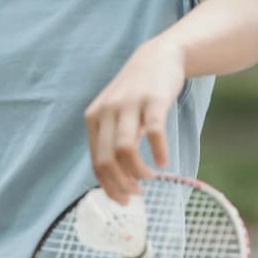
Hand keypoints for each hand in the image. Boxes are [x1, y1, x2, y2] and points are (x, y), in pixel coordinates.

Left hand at [85, 37, 185, 203]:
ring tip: (151, 178)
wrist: (158, 57)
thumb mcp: (115, 114)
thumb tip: (115, 180)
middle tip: (136, 195)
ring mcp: (129, 104)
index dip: (109, 186)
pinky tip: (163, 162)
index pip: (96, 162)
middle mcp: (107, 111)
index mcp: (94, 118)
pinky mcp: (153, 100)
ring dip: (138, 172)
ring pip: (126, 149)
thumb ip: (111, 141)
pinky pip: (153, 131)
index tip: (122, 200)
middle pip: (107, 160)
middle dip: (121, 184)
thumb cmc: (136, 93)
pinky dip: (158, 152)